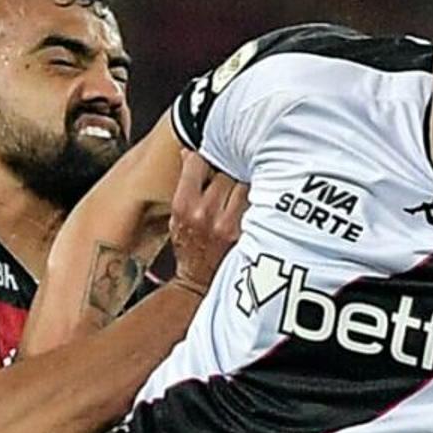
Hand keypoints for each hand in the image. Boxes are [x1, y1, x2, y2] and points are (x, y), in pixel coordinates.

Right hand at [167, 151, 248, 286]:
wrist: (198, 282)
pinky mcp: (246, 232)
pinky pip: (254, 201)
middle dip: (229, 165)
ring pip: (243, 182)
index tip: (213, 150)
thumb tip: (190, 153)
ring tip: (245, 179)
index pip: (198, 162)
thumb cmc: (188, 248)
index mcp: (184, 205)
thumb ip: (184, 184)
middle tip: (233, 164)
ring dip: (244, 179)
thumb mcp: (176, 215)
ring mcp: (227, 222)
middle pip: (225, 170)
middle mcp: (205, 212)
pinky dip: (256, 196)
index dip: (207, 153)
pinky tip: (256, 194)